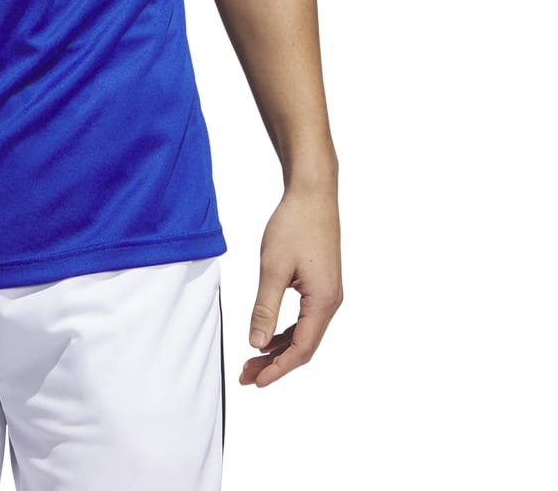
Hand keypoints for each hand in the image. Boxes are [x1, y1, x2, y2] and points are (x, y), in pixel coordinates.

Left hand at [241, 183, 341, 386]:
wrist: (312, 195)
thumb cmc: (294, 225)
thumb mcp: (274, 267)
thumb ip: (265, 307)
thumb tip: (257, 343)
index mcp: (323, 302)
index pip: (301, 349)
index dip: (278, 368)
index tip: (256, 381)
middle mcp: (330, 302)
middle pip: (303, 346)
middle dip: (275, 363)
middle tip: (246, 375)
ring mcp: (327, 294)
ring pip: (303, 333)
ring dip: (278, 348)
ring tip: (252, 360)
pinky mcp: (320, 285)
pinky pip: (303, 318)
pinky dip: (284, 330)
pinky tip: (266, 335)